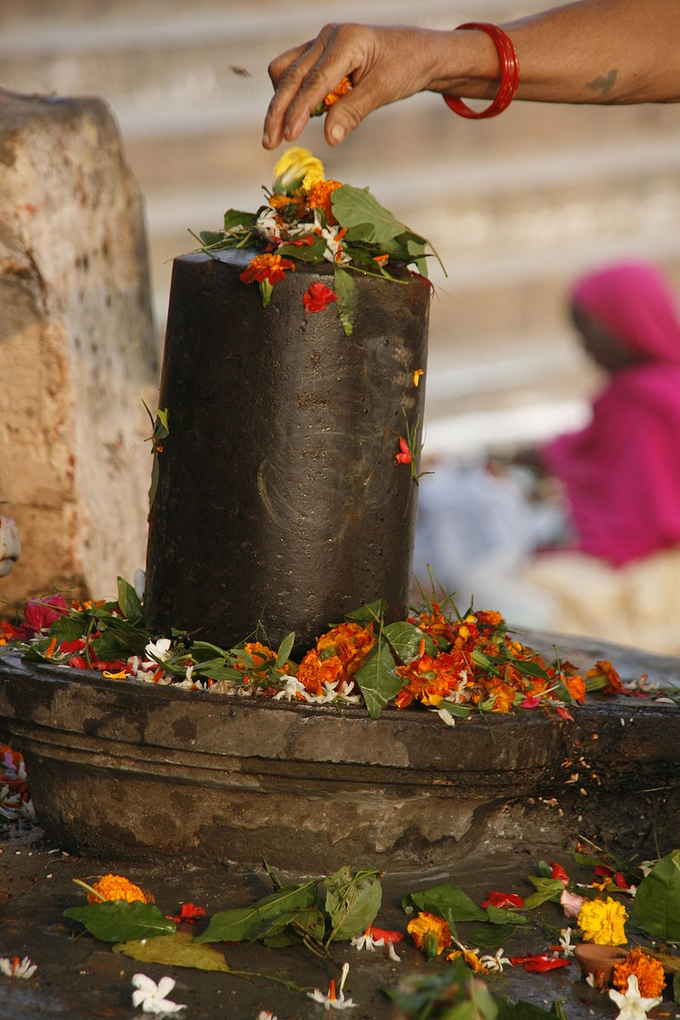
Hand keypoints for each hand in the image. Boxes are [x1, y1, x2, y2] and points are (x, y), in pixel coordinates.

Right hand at [262, 23, 454, 148]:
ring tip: (283, 133)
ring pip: (285, 72)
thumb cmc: (405, 67)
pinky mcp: (319, 53)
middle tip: (269, 143)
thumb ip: (353, 112)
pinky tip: (303, 116)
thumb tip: (329, 139)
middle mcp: (327, 37)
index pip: (314, 82)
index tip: (288, 137)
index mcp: (345, 41)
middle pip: (290, 76)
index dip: (298, 111)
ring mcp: (320, 43)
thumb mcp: (383, 91)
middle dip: (278, 111)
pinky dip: (294, 95)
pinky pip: (295, 73)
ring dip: (281, 102)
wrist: (417, 51)